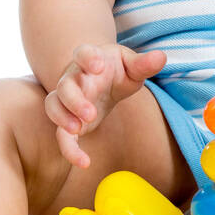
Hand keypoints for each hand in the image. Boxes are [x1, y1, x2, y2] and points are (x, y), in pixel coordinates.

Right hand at [45, 43, 166, 167]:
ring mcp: (67, 99)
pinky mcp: (69, 120)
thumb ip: (143, 64)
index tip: (97, 65)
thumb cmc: (116, 69)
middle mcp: (73, 78)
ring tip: (77, 130)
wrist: (100, 77)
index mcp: (89, 59)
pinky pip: (61, 134)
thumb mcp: (131, 65)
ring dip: (62, 119)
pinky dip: (69, 149)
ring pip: (53, 106)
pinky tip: (84, 162)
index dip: (87, 57)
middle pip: (64, 86)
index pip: (82, 53)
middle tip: (91, 113)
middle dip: (74, 100)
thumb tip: (161, 58)